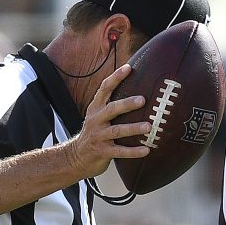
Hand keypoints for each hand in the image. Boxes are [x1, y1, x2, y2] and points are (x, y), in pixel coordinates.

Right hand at [66, 63, 150, 179]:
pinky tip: (146, 150)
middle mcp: (96, 120)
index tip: (128, 68)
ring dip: (133, 128)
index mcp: (95, 108)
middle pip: (112, 109)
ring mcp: (98, 136)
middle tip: (143, 99)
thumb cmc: (95, 133)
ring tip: (149, 126)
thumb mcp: (98, 116)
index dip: (115, 77)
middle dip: (127, 104)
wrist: (76, 157)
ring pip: (117, 130)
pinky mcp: (102, 152)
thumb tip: (137, 91)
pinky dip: (133, 151)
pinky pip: (119, 151)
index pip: (104, 88)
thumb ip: (112, 105)